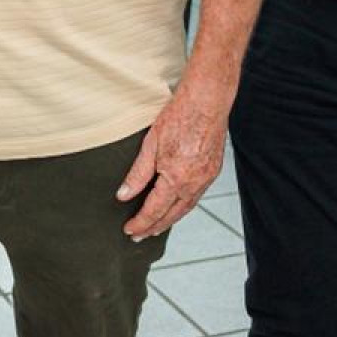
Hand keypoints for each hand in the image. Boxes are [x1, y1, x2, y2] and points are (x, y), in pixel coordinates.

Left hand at [116, 88, 229, 240]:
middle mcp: (194, 183)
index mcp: (176, 179)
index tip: (129, 230)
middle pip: (172, 215)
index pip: (154, 210)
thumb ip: (137, 174)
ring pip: (186, 208)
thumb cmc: (180, 116)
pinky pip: (196, 196)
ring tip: (156, 226)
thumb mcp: (151, 144)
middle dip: (154, 227)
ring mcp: (206, 178)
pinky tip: (175, 205)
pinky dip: (183, 205)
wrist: (207, 100)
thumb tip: (124, 194)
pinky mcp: (213, 171)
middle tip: (140, 235)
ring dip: (170, 219)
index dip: (141, 222)